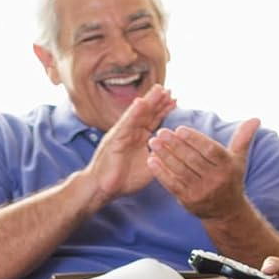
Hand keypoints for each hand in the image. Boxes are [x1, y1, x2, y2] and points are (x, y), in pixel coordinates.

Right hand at [86, 87, 174, 201]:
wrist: (103, 188)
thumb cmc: (124, 179)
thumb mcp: (149, 166)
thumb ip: (159, 156)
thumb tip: (174, 152)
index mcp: (138, 139)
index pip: (153, 121)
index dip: (163, 110)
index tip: (175, 100)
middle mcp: (130, 133)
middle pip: (146, 113)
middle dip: (158, 101)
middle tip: (170, 90)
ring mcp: (122, 134)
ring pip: (137, 115)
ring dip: (148, 101)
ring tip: (159, 90)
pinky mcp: (114, 139)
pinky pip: (126, 123)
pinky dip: (134, 112)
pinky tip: (141, 102)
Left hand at [149, 117, 257, 221]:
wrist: (227, 211)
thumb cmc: (230, 179)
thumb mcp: (238, 159)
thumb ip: (243, 137)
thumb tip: (256, 118)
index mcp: (228, 167)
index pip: (210, 150)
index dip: (194, 139)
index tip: (179, 129)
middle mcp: (216, 180)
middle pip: (193, 159)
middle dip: (175, 144)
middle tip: (161, 131)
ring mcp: (202, 191)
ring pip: (181, 170)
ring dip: (165, 155)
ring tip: (153, 142)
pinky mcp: (189, 201)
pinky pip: (172, 184)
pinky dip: (161, 172)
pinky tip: (152, 160)